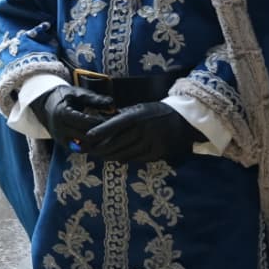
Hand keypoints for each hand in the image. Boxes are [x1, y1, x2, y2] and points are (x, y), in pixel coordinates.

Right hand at [28, 84, 115, 151]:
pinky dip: (92, 145)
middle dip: (102, 133)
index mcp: (62, 114)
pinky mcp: (64, 145)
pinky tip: (101, 139)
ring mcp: (61, 139)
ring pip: (85, 146)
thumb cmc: (64, 97)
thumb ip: (94, 99)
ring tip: (110, 134)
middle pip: (87, 137)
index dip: (101, 121)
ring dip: (98, 142)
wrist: (45, 105)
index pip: (86, 122)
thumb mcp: (77, 93)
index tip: (114, 118)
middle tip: (115, 129)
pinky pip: (82, 149)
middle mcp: (60, 129)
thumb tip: (111, 103)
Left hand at [78, 101, 203, 162]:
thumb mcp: (137, 109)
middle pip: (117, 143)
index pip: (114, 125)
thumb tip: (100, 124)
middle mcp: (143, 130)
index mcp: (136, 116)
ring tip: (100, 155)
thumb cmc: (153, 113)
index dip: (100, 131)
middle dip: (100, 148)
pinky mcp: (158, 153)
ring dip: (110, 156)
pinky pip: (137, 159)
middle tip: (89, 150)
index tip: (87, 137)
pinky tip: (118, 158)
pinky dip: (126, 159)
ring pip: (125, 153)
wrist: (181, 120)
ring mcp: (151, 142)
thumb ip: (121, 117)